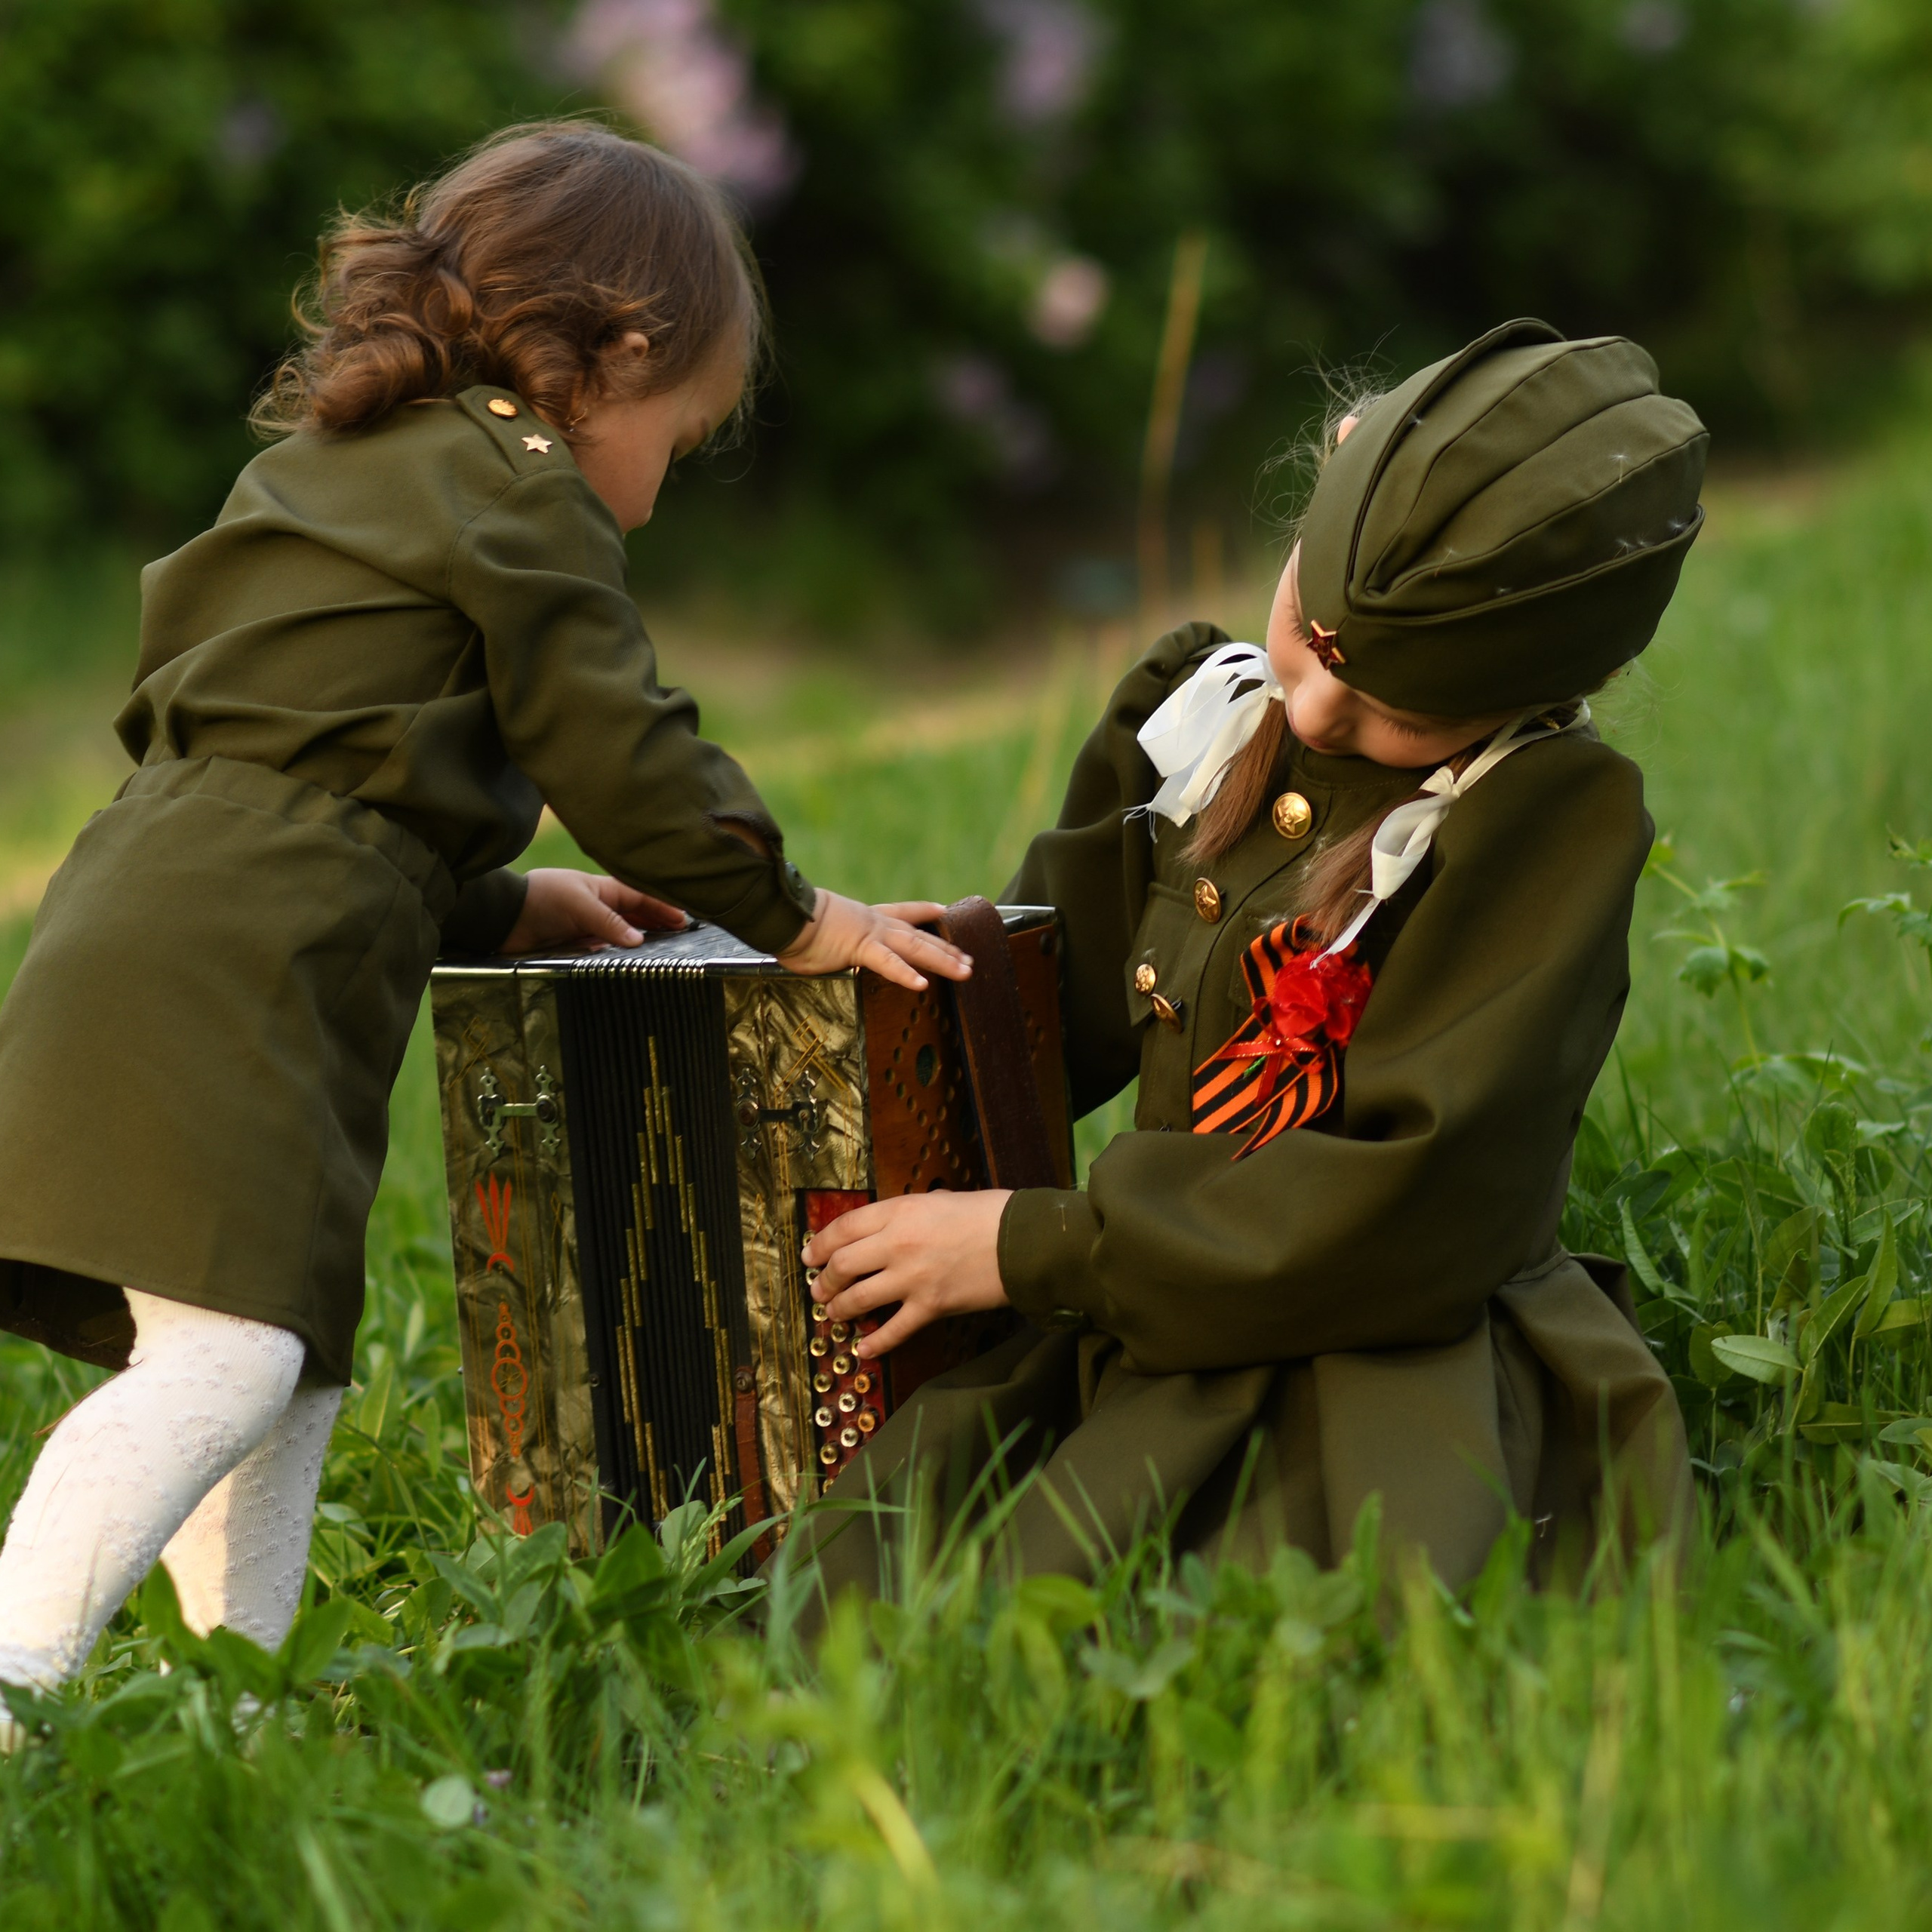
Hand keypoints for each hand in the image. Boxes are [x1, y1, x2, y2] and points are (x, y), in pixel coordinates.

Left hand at [501, 869, 687, 954]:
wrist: (504, 917)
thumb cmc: (542, 898)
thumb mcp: (579, 903)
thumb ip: (609, 922)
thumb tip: (639, 941)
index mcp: (604, 889)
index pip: (643, 897)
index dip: (664, 908)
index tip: (686, 920)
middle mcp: (601, 908)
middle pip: (638, 917)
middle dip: (660, 925)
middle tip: (685, 939)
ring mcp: (590, 928)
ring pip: (624, 936)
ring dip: (643, 943)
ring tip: (667, 954)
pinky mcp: (578, 947)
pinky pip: (607, 952)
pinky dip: (621, 957)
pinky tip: (633, 965)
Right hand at [777, 893, 971, 991]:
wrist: (783, 914)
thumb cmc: (795, 924)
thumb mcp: (822, 930)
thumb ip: (833, 940)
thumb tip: (823, 947)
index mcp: (866, 917)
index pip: (902, 912)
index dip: (924, 911)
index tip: (942, 910)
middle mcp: (875, 923)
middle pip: (919, 935)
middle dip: (947, 948)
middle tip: (970, 960)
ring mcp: (871, 934)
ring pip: (915, 948)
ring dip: (942, 960)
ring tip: (965, 971)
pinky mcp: (860, 947)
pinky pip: (887, 963)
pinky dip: (906, 973)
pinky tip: (923, 984)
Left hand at [803, 1189, 1011, 1358]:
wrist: (1023, 1241)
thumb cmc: (988, 1214)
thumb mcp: (939, 1201)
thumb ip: (907, 1215)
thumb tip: (884, 1230)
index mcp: (899, 1211)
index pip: (844, 1228)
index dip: (820, 1244)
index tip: (808, 1255)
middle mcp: (898, 1244)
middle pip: (842, 1265)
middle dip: (824, 1280)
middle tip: (818, 1288)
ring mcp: (912, 1278)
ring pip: (858, 1298)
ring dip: (839, 1308)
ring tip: (834, 1313)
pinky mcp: (930, 1307)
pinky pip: (893, 1330)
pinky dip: (874, 1343)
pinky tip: (863, 1350)